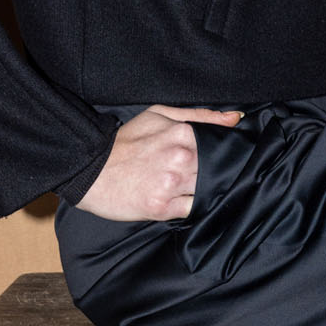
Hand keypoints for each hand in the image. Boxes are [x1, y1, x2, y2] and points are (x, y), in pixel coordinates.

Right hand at [76, 105, 241, 221]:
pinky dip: (195, 206)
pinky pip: (194, 209)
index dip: (225, 153)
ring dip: (208, 190)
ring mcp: (171, 184)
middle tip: (204, 174)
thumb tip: (236, 118)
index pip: (222, 146)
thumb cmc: (125, 142)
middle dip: (219, 172)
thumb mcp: (159, 115)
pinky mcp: (162, 208)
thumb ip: (200, 115)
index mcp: (182, 133)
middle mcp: (180, 158)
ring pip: (210, 190)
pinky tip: (184, 200)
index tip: (222, 158)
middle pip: (219, 169)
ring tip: (190, 186)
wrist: (89, 170)